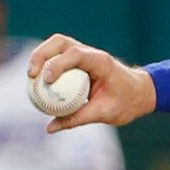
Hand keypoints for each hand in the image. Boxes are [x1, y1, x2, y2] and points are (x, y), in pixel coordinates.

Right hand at [27, 34, 156, 130]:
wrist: (139, 93)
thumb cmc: (126, 102)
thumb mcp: (104, 113)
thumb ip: (78, 118)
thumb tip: (50, 128)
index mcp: (101, 62)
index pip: (76, 54)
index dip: (58, 64)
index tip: (46, 80)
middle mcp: (91, 53)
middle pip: (60, 42)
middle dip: (41, 54)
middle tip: (31, 75)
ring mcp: (84, 54)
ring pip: (56, 45)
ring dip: (40, 56)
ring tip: (30, 76)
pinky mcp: (78, 60)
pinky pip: (58, 57)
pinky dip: (45, 64)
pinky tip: (36, 81)